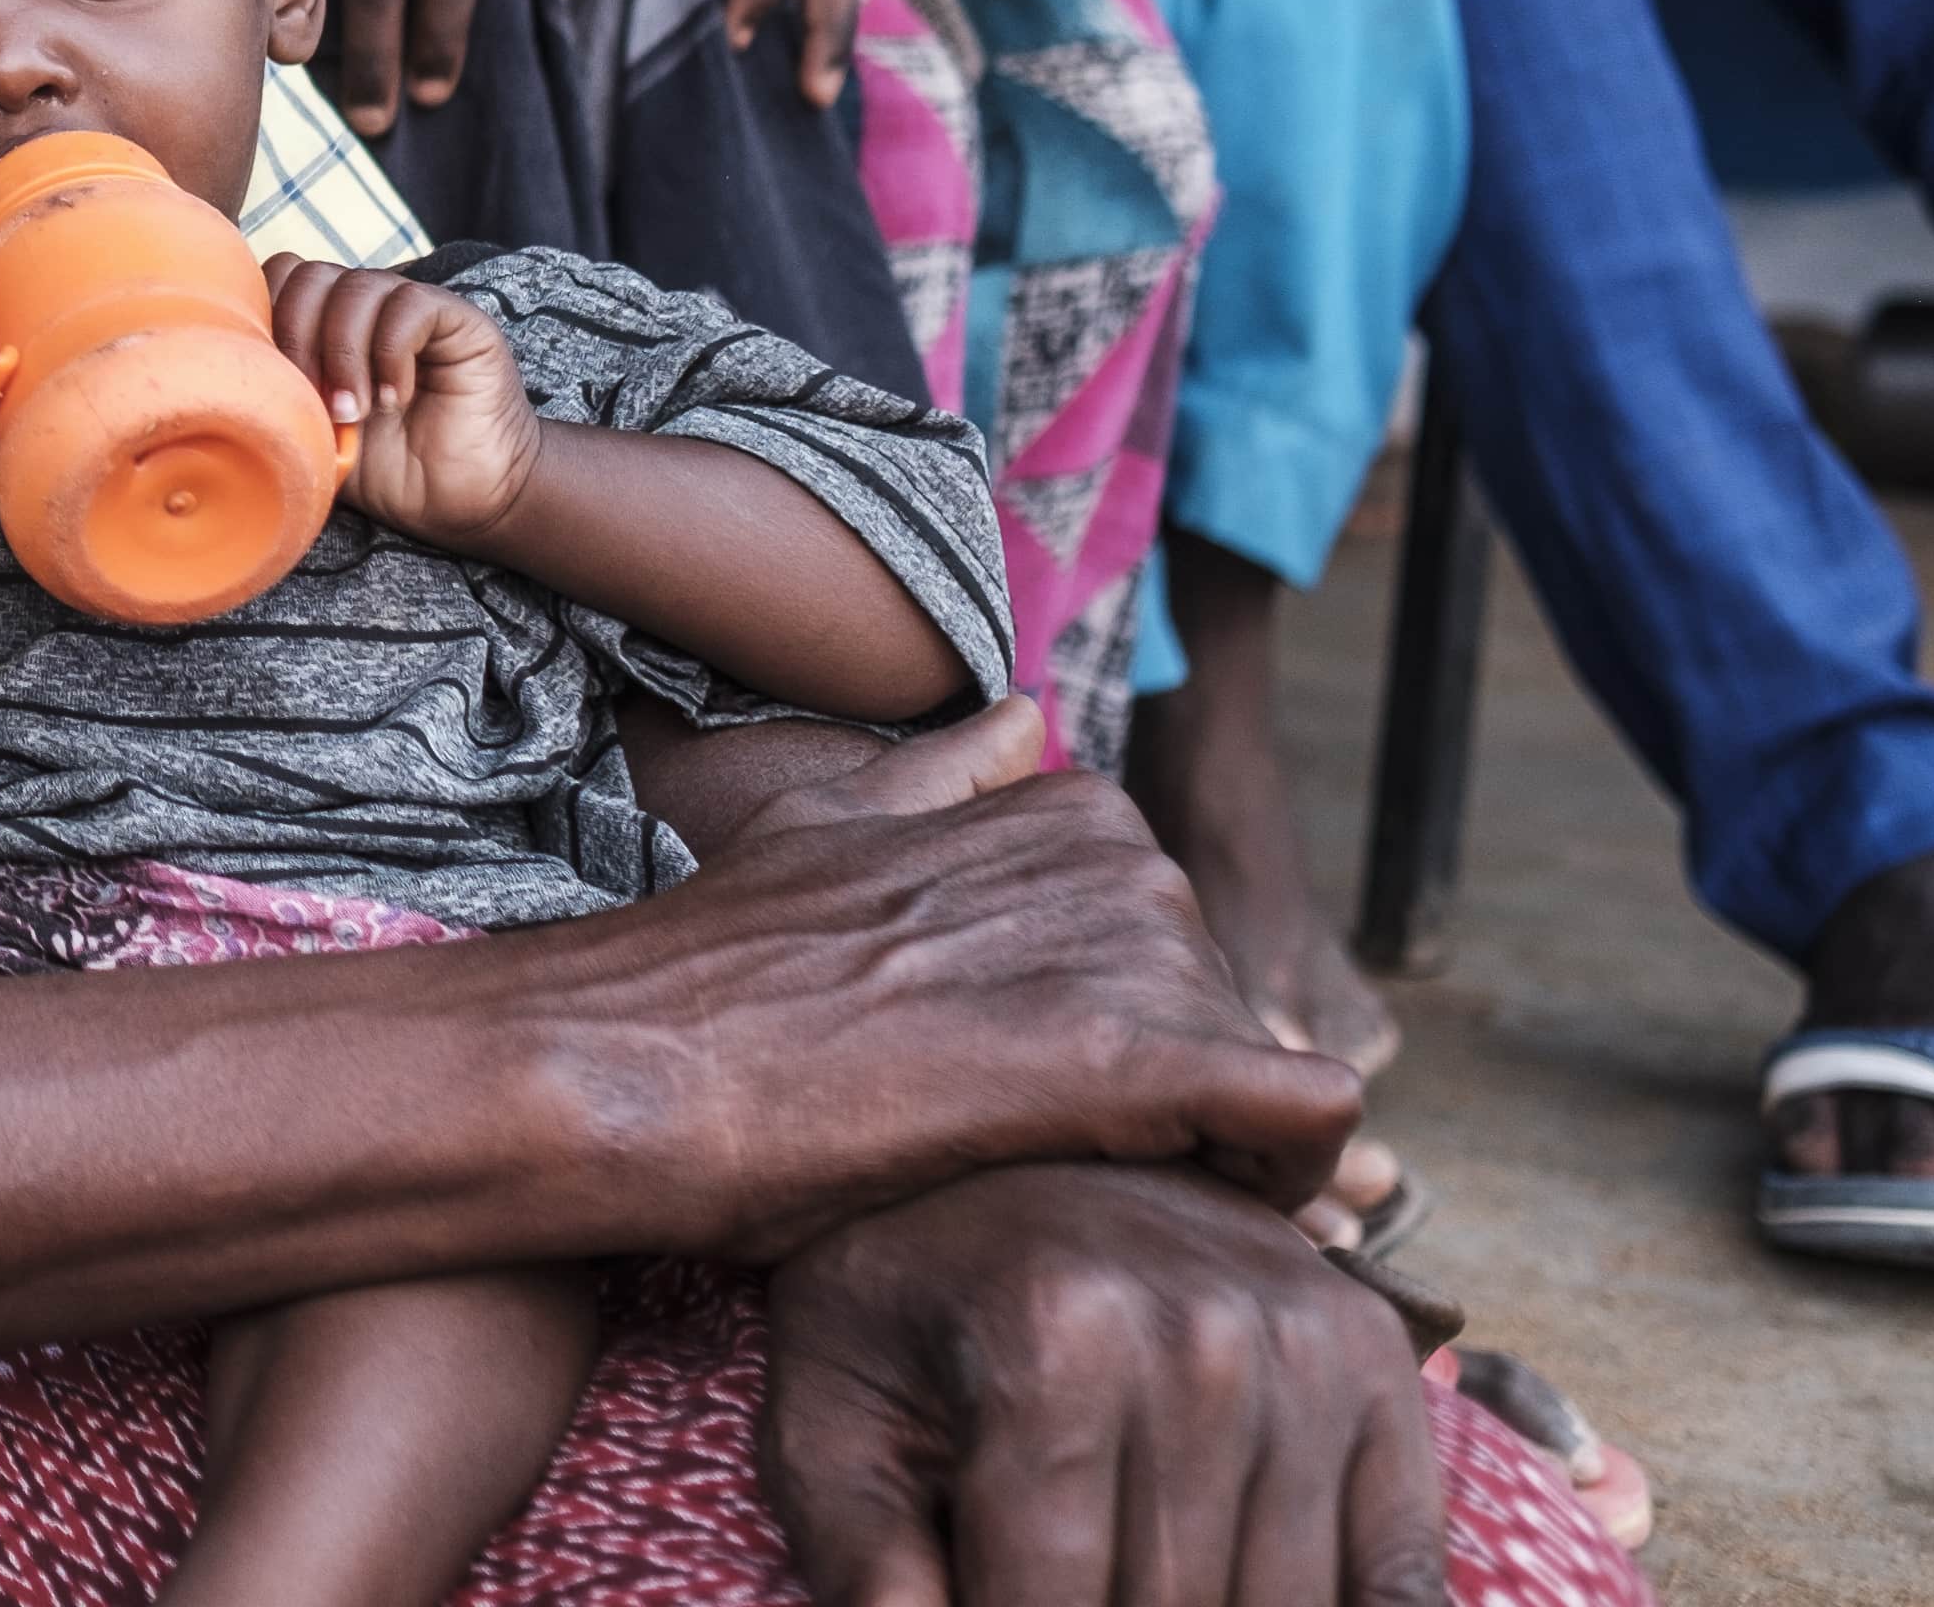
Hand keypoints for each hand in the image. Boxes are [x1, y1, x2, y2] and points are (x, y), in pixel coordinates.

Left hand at [262, 256, 535, 539]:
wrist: (466, 501)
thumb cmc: (388, 473)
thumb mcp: (314, 435)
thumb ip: (277, 396)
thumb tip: (218, 378)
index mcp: (323, 326)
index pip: (276, 281)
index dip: (264, 321)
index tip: (269, 385)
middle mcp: (364, 307)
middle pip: (307, 276)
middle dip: (297, 338)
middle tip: (314, 403)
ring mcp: (409, 308)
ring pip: (356, 287)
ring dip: (344, 354)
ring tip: (355, 412)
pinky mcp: (458, 319)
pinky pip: (410, 306)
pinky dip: (391, 353)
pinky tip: (395, 399)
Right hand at [676, 709, 1363, 1227]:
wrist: (632, 1062)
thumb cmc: (708, 972)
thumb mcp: (825, 833)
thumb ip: (942, 782)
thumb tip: (1030, 717)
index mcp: (1060, 809)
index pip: (1172, 944)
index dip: (1132, 1032)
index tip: (1062, 1106)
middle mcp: (1116, 859)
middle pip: (1221, 1012)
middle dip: (1172, 1098)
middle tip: (1063, 1175)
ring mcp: (1129, 949)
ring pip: (1260, 1071)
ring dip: (1216, 1153)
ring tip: (1100, 1212)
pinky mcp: (1137, 1058)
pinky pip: (1302, 1114)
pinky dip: (1289, 1176)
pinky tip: (1205, 1216)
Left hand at [761, 1161, 1444, 1606]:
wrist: (995, 1158)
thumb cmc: (892, 1308)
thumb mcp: (832, 1419)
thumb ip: (864, 1562)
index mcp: (1056, 1339)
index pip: (1049, 1600)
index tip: (972, 1602)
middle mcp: (1203, 1333)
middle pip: (1173, 1606)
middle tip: (1055, 1570)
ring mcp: (1309, 1343)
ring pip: (1284, 1606)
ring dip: (1198, 1606)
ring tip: (1117, 1566)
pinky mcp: (1378, 1360)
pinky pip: (1399, 1576)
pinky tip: (1238, 1583)